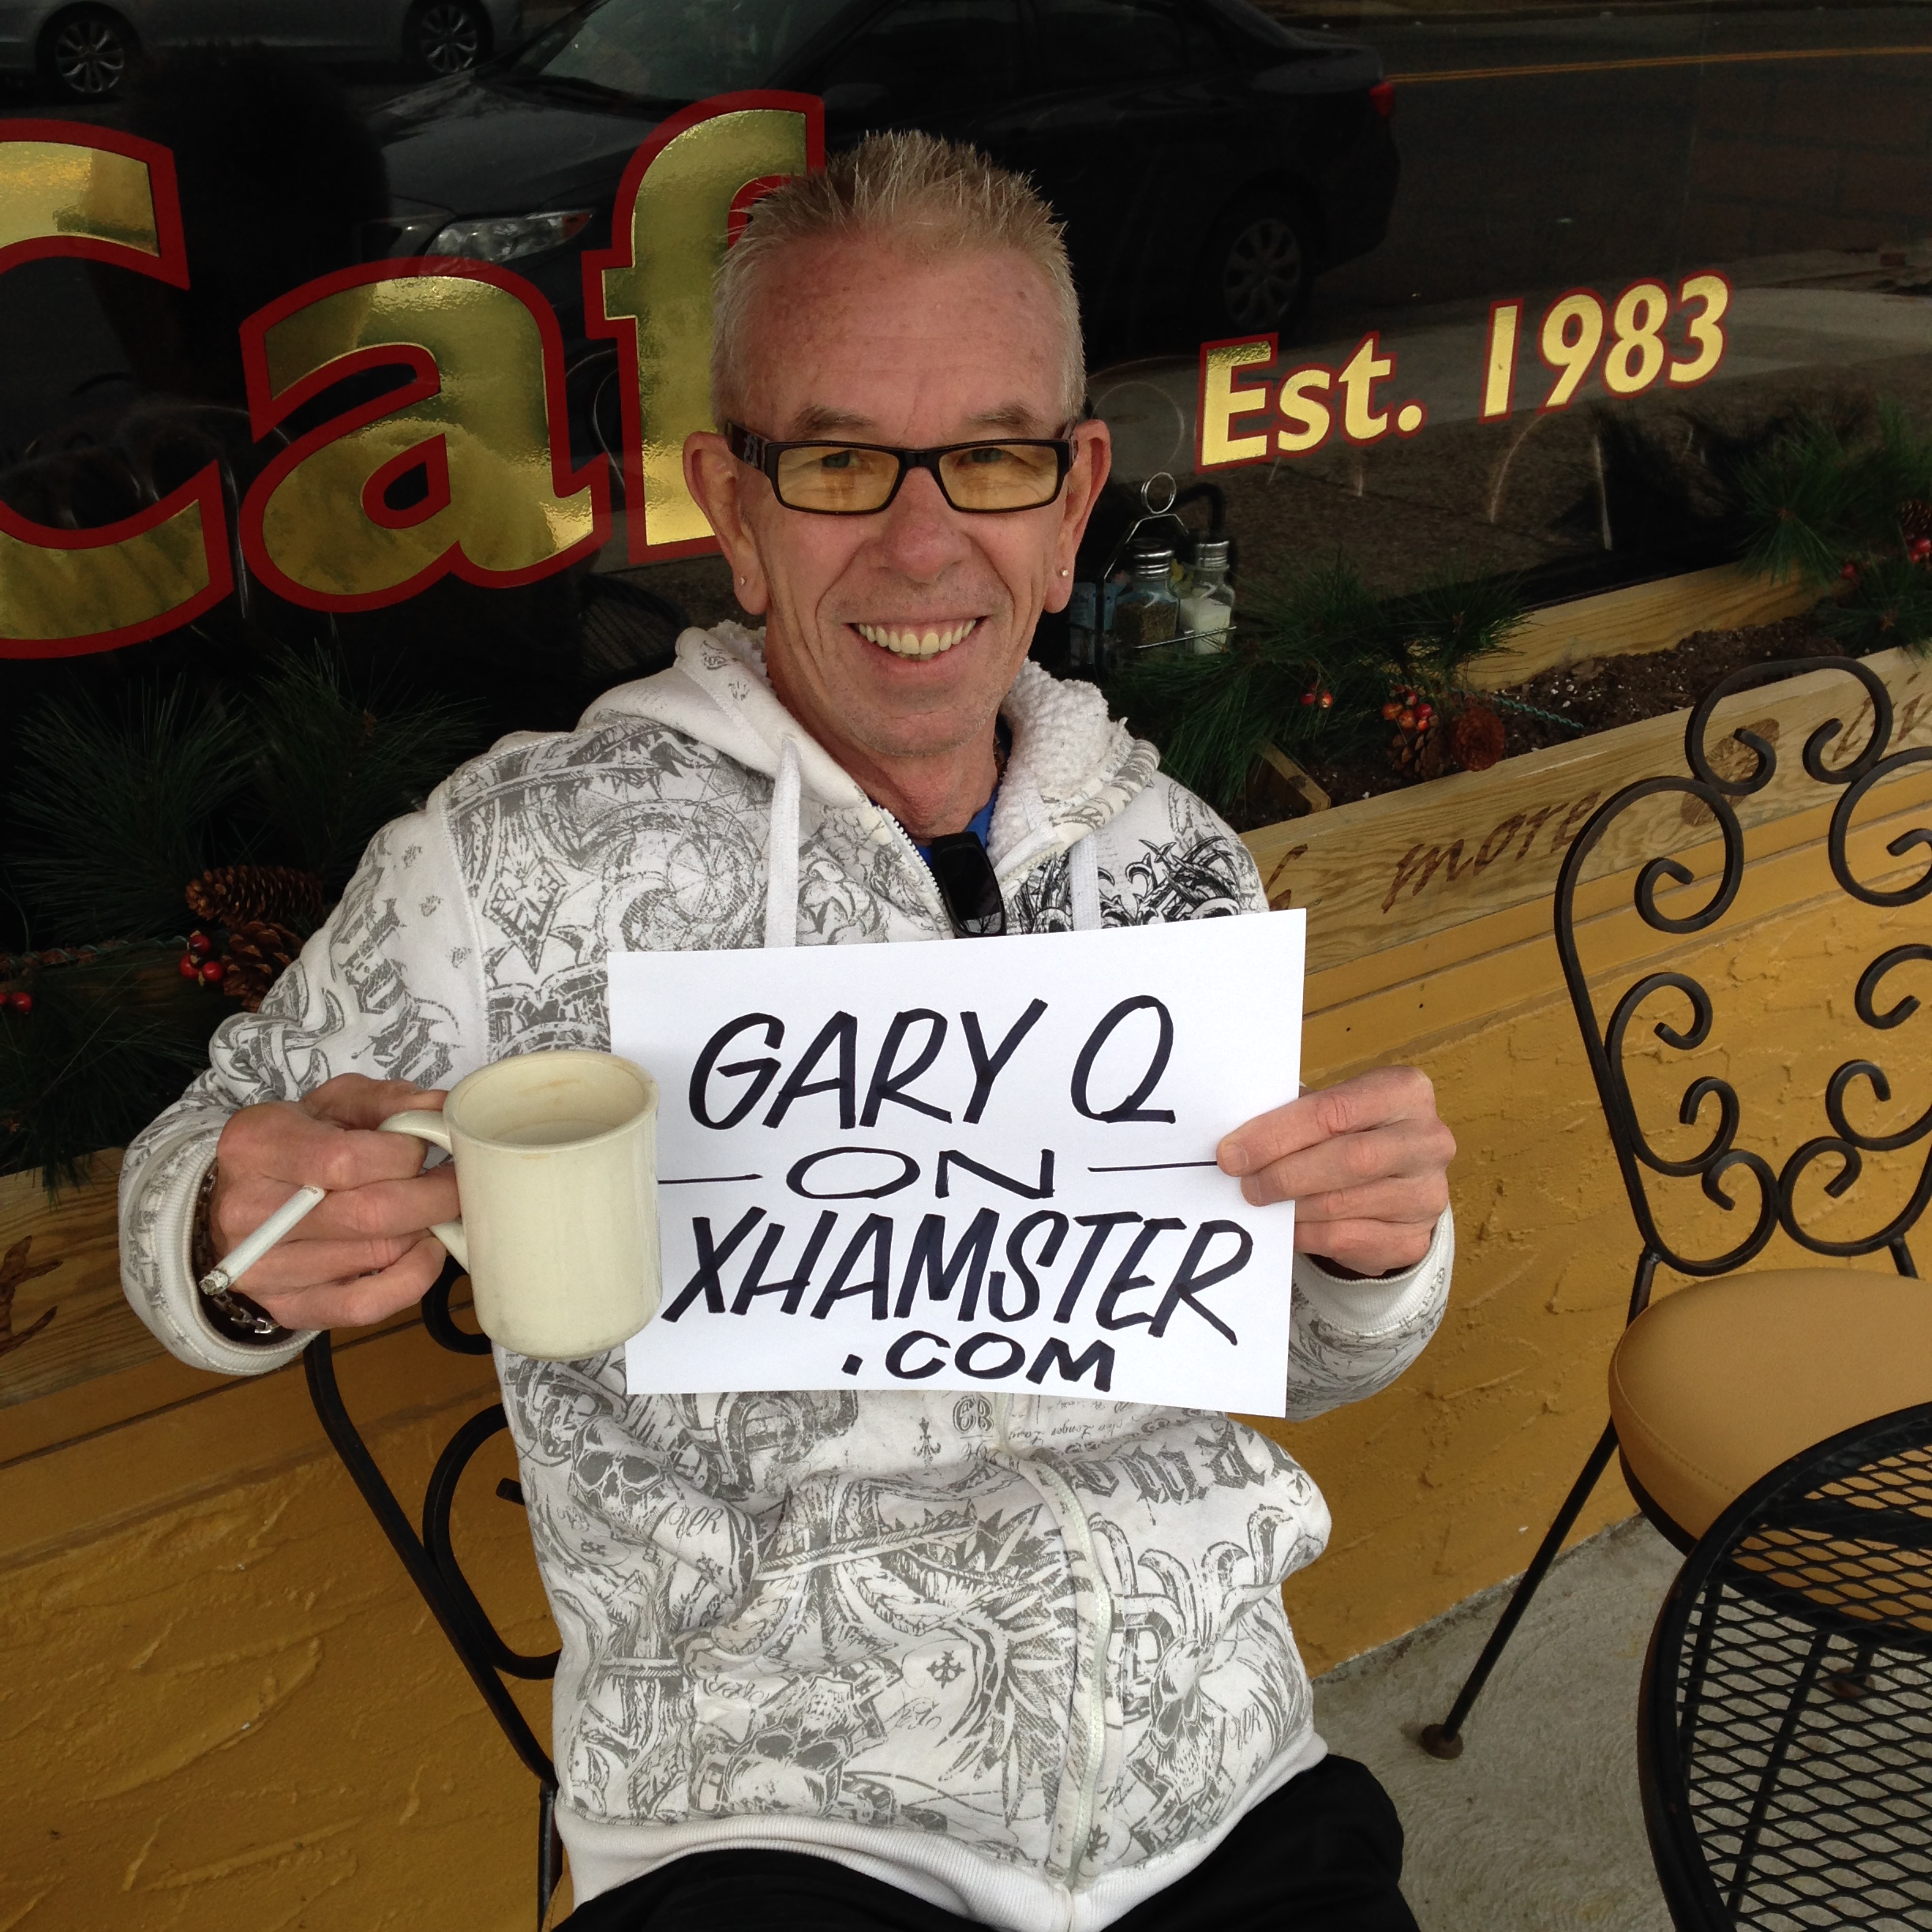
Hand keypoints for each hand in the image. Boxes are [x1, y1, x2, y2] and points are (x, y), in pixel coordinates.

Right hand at [208, 1074, 459, 1329]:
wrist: (238, 1201)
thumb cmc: (296, 1145)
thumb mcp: (331, 1104)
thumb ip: (386, 1102)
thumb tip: (440, 1110)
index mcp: (258, 1145)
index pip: (348, 1160)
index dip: (408, 1155)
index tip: (434, 1147)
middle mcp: (251, 1211)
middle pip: (370, 1214)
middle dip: (435, 1197)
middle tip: (460, 1183)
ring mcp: (265, 1267)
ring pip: (377, 1255)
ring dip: (426, 1232)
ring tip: (434, 1210)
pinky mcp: (289, 1306)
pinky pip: (365, 1305)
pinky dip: (412, 1280)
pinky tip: (425, 1251)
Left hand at [1216, 1066, 1453, 1278]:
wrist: (1398, 1182)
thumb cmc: (1351, 1134)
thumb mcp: (1329, 1110)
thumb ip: (1292, 1115)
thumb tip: (1238, 1141)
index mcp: (1404, 1092)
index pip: (1333, 1111)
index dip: (1276, 1134)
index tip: (1232, 1153)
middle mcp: (1428, 1140)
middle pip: (1348, 1159)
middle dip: (1285, 1174)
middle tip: (1245, 1185)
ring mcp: (1428, 1193)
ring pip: (1343, 1205)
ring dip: (1291, 1208)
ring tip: (1262, 1203)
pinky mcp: (1415, 1238)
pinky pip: (1347, 1240)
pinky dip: (1306, 1235)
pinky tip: (1287, 1227)